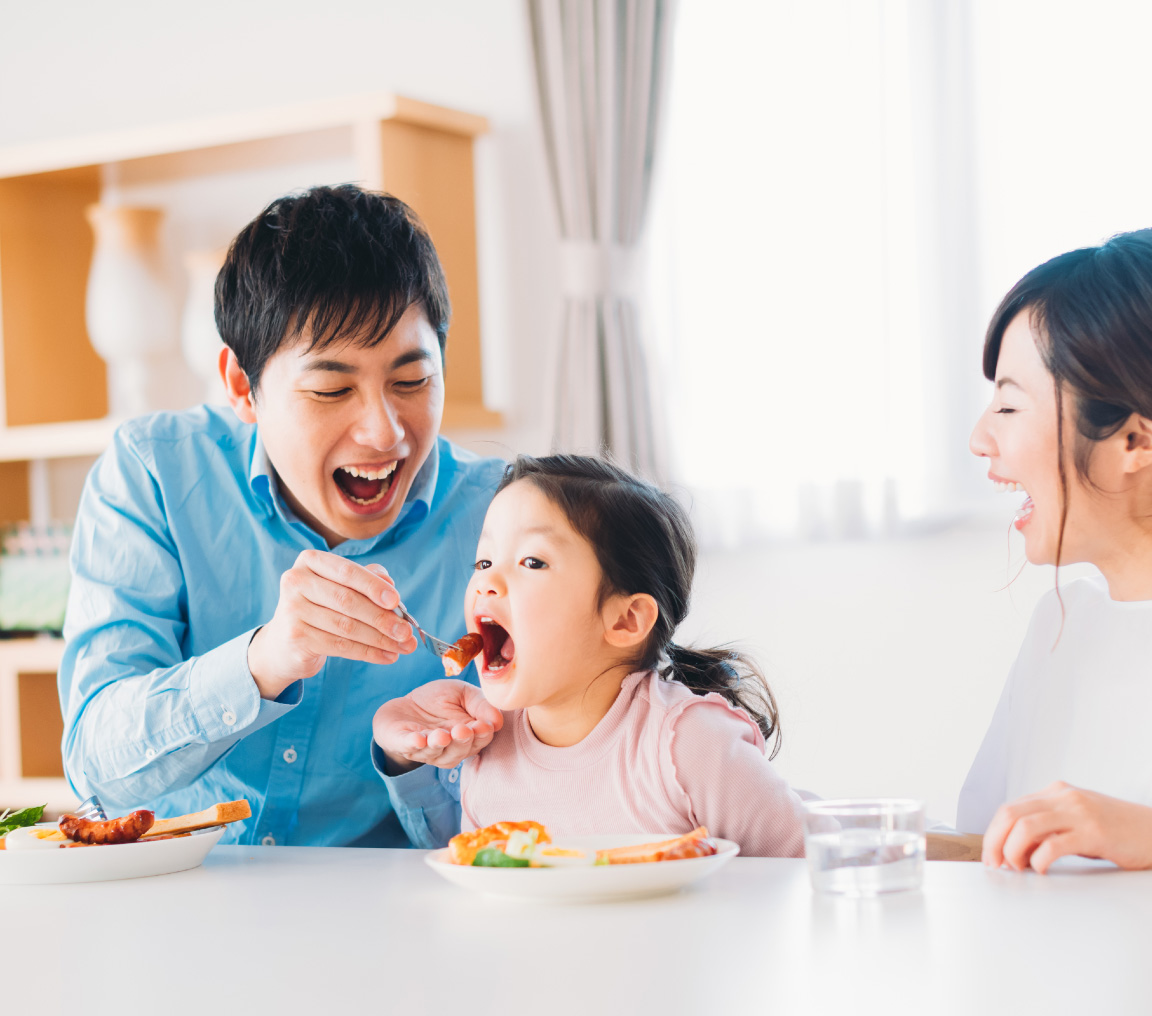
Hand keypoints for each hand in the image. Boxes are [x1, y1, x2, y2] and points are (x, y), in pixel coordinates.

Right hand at [248, 552, 417, 698]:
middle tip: (406, 632)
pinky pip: (340, 646)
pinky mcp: (296, 638)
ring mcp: (292, 611)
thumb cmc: (321, 607)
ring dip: (380, 639)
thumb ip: (367, 579)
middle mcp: (296, 582)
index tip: (396, 601)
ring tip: (402, 647)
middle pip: (348, 601)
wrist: (284, 643)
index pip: (347, 572)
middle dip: (382, 618)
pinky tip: (387, 656)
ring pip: (346, 627)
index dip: (373, 586)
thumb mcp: (340, 587)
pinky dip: (368, 653)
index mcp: (310, 562)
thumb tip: (391, 585)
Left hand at [373, 679, 503, 773]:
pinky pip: (409, 747)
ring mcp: (426, 750)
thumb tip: (498, 719)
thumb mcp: (463, 694)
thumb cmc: (439, 700)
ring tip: (442, 735)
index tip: (484, 726)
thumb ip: (480, 704)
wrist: (406, 705)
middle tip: (462, 730)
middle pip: (459, 750)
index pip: (479, 739)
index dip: (482, 734)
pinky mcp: (403, 744)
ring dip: (439, 744)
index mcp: (468, 736)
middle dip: (461, 741)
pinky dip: (414, 744)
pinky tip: (418, 739)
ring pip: (435, 752)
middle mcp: (449, 748)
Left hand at [982, 781, 1151, 872]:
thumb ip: (1048, 827)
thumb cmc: (1116, 830)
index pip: (1009, 808)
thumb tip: (1015, 848)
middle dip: (995, 841)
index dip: (993, 833)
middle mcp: (1063, 797)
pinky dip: (1039, 859)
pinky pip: (1054, 844)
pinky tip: (1040, 869)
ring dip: (1013, 850)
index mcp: (1055, 792)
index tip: (990, 855)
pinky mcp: (1094, 833)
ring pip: (1026, 826)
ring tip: (1017, 868)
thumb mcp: (1076, 821)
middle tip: (995, 865)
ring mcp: (1078, 813)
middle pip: (1011, 814)